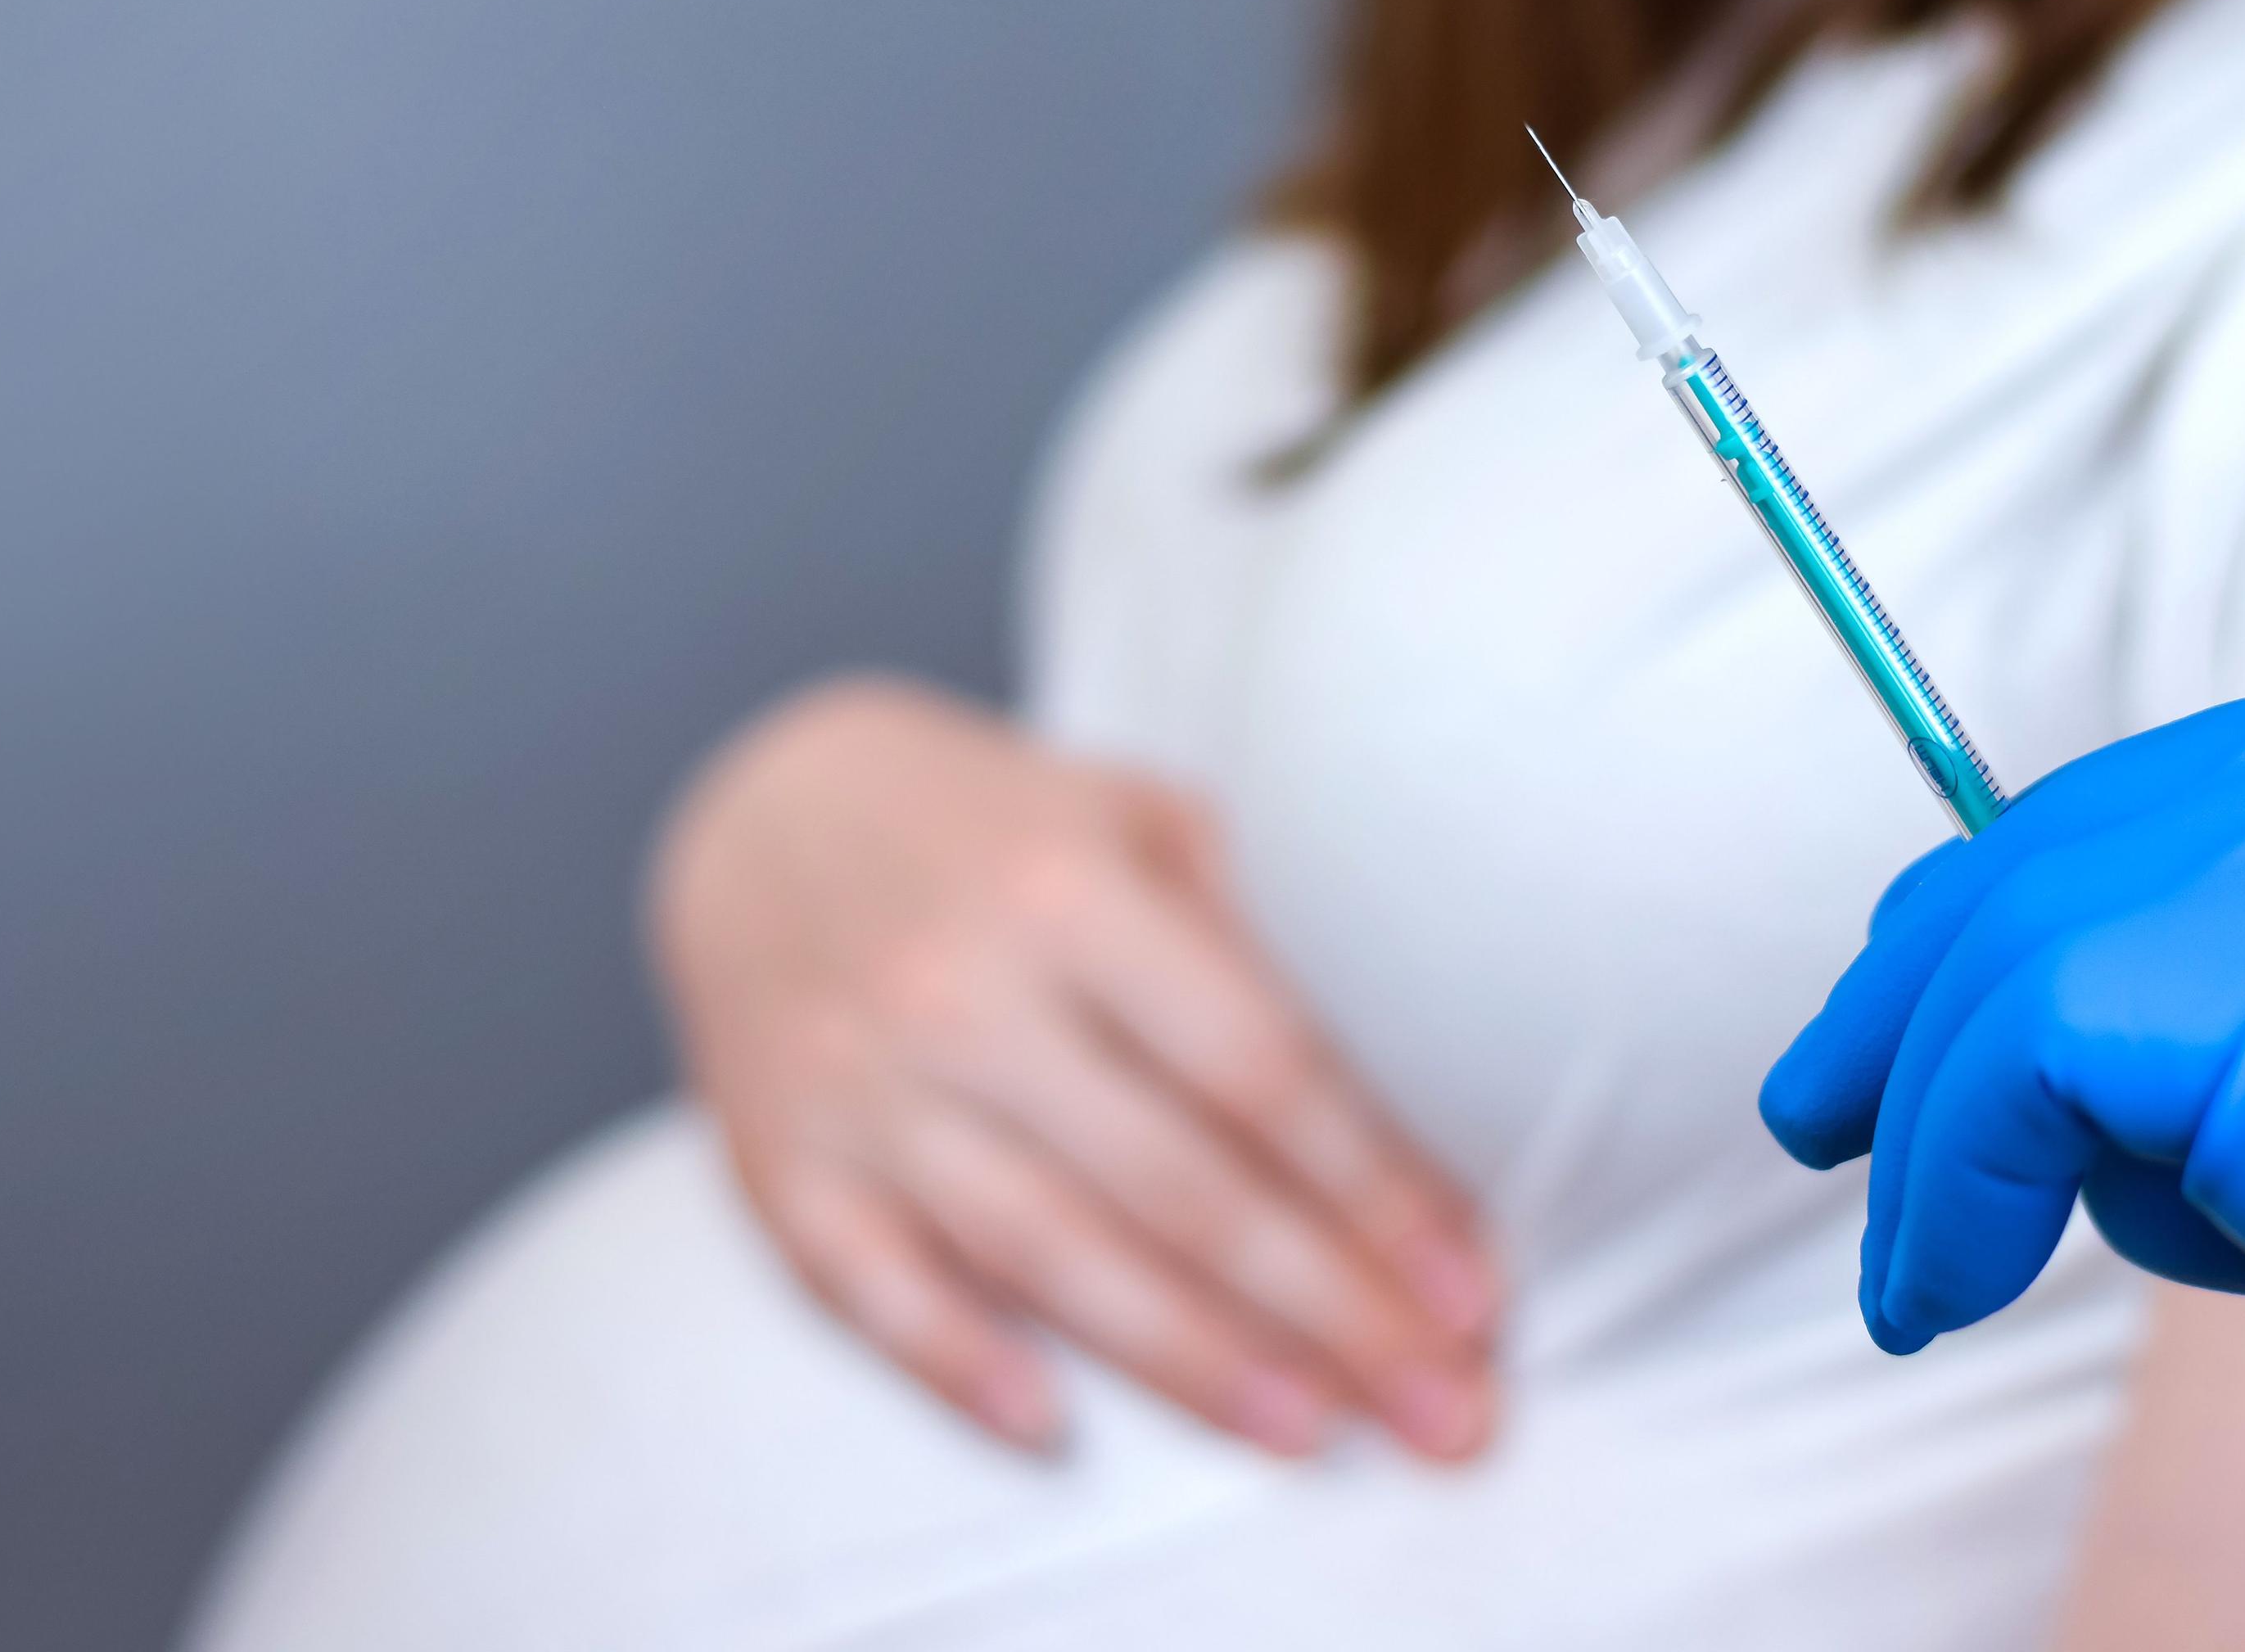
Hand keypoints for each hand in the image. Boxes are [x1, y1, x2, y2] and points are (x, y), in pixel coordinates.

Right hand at [650, 679, 1500, 1460]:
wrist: (771, 812)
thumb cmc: (1011, 831)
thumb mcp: (1141, 822)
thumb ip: (1255, 938)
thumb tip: (1412, 1104)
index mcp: (1070, 891)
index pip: (1256, 1068)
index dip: (1377, 1191)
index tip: (1474, 1290)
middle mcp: (962, 991)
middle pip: (1176, 1184)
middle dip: (1327, 1311)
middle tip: (1442, 1407)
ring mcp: (863, 1087)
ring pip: (1046, 1253)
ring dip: (1190, 1360)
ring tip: (1313, 1431)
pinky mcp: (782, 1164)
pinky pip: (873, 1289)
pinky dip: (959, 1363)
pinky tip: (1055, 1431)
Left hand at [1760, 656, 2244, 1651]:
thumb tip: (2123, 1064)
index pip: (2225, 783)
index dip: (2062, 887)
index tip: (1947, 1005)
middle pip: (2105, 827)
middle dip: (1944, 971)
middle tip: (1837, 1106)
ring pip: (2035, 933)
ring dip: (1935, 1108)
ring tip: (1909, 1257)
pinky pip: (2019, 1045)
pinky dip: (1946, 1173)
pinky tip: (1937, 1286)